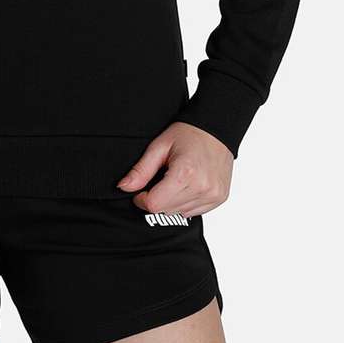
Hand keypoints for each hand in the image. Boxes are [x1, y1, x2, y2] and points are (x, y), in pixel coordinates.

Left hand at [116, 121, 233, 216]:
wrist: (217, 129)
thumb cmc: (189, 133)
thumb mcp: (159, 146)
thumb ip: (141, 170)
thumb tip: (123, 187)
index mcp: (185, 174)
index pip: (155, 204)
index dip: (142, 199)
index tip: (142, 189)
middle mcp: (202, 187)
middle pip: (166, 211)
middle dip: (157, 199)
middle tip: (159, 179)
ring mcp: (213, 195)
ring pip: (180, 213)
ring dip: (171, 202)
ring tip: (175, 179)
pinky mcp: (219, 198)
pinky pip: (194, 212)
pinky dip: (185, 203)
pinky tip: (187, 185)